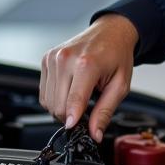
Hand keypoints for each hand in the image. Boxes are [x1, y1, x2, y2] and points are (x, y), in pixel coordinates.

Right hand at [39, 14, 138, 141]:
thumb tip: (95, 133)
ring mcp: (53, 57)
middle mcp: (66, 58)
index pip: (73, 100)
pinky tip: (70, 89)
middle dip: (70, 115)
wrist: (111, 31)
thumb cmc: (117, 54)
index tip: (73, 129)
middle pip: (57, 105)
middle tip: (86, 110)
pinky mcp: (46, 59)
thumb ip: (106, 111)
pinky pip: (43, 91)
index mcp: (87, 63)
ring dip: (61, 107)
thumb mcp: (120, 85)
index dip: (72, 120)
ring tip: (80, 96)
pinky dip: (55, 97)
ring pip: (47, 101)